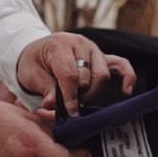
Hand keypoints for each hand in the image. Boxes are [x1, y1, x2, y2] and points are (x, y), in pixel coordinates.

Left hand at [16, 33, 137, 114]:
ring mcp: (94, 49)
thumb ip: (44, 88)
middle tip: (69, 107)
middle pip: (89, 77)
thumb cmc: (34, 63)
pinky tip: (126, 90)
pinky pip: (121, 64)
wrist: (37, 51)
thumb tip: (52, 104)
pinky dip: (127, 77)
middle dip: (80, 97)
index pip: (70, 74)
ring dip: (93, 93)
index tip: (69, 113)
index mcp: (60, 44)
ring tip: (80, 100)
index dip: (70, 97)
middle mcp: (80, 43)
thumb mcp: (30, 75)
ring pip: (102, 75)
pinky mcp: (103, 56)